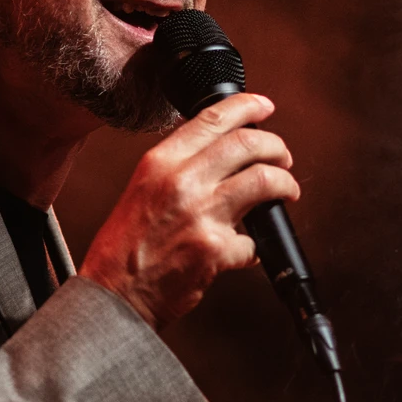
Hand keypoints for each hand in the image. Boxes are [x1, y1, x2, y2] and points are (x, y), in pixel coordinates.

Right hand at [79, 93, 299, 330]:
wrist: (115, 294)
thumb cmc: (125, 247)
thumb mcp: (142, 188)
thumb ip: (177, 166)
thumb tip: (216, 151)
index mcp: (161, 162)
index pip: (213, 118)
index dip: (247, 107)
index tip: (264, 107)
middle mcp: (181, 181)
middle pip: (247, 144)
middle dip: (276, 147)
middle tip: (283, 157)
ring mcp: (201, 214)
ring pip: (263, 180)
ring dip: (284, 184)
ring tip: (286, 191)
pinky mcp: (216, 249)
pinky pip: (253, 239)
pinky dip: (255, 245)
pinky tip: (247, 249)